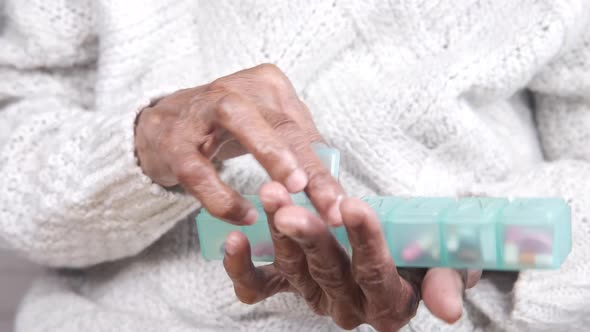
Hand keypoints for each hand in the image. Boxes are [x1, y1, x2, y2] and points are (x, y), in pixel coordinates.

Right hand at [135, 64, 344, 224]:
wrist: (161, 124)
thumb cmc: (224, 130)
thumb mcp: (264, 130)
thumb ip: (296, 150)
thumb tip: (332, 187)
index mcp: (267, 86)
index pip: (302, 130)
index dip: (324, 171)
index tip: (341, 207)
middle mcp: (236, 89)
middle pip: (282, 124)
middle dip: (308, 166)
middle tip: (329, 202)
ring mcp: (201, 108)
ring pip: (241, 122)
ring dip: (271, 155)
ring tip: (293, 191)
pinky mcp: (172, 137)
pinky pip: (199, 168)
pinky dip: (221, 196)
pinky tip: (244, 215)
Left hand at [223, 182, 480, 330]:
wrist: (404, 240)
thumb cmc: (427, 247)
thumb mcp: (448, 260)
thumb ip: (445, 281)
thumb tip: (448, 310)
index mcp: (389, 303)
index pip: (376, 275)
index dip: (365, 241)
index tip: (352, 205)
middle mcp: (349, 306)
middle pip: (328, 271)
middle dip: (309, 235)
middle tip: (289, 204)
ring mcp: (316, 296)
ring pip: (294, 269)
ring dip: (278, 233)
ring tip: (269, 195)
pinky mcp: (289, 285)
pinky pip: (260, 287)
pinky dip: (243, 269)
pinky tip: (233, 242)